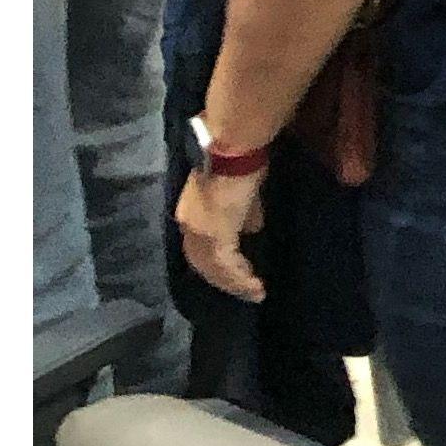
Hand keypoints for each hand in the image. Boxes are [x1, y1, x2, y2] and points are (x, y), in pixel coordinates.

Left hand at [176, 147, 268, 301]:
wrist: (233, 152)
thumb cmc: (238, 163)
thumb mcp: (242, 192)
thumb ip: (245, 213)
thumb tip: (254, 226)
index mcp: (191, 215)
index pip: (200, 247)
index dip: (216, 263)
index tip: (237, 272)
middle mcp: (189, 227)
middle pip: (203, 264)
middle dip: (224, 280)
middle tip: (246, 290)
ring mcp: (200, 233)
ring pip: (213, 269)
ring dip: (234, 283)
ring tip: (254, 292)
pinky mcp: (215, 236)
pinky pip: (227, 266)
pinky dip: (241, 279)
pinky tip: (255, 286)